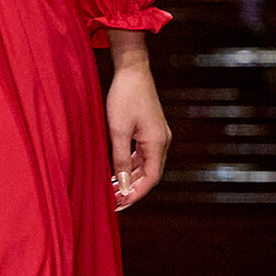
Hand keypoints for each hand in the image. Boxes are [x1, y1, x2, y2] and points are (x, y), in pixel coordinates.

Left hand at [105, 35, 169, 210]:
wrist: (132, 70)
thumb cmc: (124, 97)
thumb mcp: (118, 131)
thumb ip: (120, 160)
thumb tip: (123, 185)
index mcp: (157, 143)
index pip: (151, 179)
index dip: (136, 194)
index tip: (120, 205)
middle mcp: (162, 141)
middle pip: (150, 174)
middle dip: (133, 189)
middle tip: (114, 201)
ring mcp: (158, 136)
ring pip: (146, 165)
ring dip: (131, 178)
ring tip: (113, 189)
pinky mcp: (151, 130)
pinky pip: (142, 154)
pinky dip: (130, 165)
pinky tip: (117, 171)